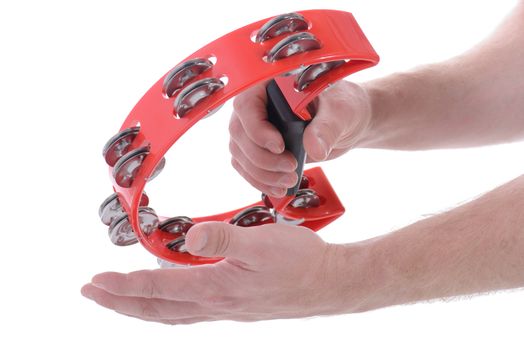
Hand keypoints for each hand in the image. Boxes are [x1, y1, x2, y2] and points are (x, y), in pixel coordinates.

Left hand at [81, 222, 346, 324]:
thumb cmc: (299, 261)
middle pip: (157, 309)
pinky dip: (169, 309)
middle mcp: (215, 305)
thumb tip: (187, 239)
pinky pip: (191, 314)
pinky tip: (170, 302)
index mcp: (216, 288)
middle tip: (92, 293)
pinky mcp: (236, 307)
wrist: (330, 284)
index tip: (95, 283)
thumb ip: (222, 239)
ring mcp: (226, 310)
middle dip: (120, 302)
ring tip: (120, 300)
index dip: (124, 287)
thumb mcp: (261, 242)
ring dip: (141, 308)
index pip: (158, 289)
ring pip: (172, 314)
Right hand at [229, 80, 371, 196]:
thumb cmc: (343, 106)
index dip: (257, 129)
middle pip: (240, 134)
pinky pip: (247, 167)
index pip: (247, 106)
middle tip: (290, 169)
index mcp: (270, 84)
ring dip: (262, 174)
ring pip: (241, 154)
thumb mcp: (339, 112)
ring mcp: (255, 128)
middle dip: (263, 158)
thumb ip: (326, 128)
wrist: (347, 122)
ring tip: (289, 181)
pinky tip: (279, 189)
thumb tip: (314, 148)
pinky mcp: (259, 149)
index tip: (280, 146)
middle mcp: (257, 105)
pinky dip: (261, 181)